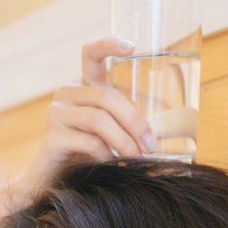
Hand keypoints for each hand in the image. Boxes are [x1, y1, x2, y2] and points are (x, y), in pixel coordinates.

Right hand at [16, 36, 155, 192]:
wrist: (52, 183)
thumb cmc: (86, 156)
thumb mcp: (110, 134)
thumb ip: (130, 124)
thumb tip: (176, 125)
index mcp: (82, 88)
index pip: (91, 55)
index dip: (108, 45)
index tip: (131, 47)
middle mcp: (66, 94)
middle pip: (106, 97)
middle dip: (134, 121)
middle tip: (150, 145)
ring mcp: (56, 114)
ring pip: (98, 119)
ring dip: (123, 140)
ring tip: (136, 157)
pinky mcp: (51, 138)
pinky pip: (87, 141)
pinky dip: (106, 154)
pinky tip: (112, 164)